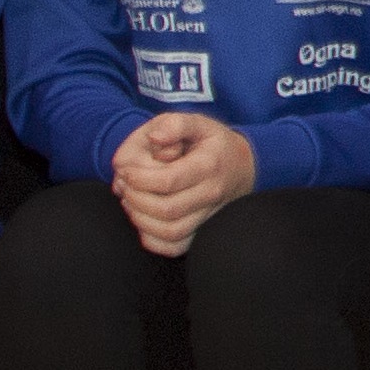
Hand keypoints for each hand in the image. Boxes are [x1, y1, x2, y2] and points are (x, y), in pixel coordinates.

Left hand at [106, 111, 257, 258]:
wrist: (244, 166)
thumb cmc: (213, 144)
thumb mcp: (197, 122)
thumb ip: (174, 124)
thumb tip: (155, 137)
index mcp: (208, 165)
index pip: (168, 181)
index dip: (139, 179)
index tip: (125, 171)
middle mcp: (212, 194)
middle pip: (166, 209)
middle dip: (136, 199)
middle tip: (125, 186)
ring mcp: (209, 215)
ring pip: (171, 232)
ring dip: (141, 220)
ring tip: (131, 202)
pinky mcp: (203, 231)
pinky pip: (176, 247)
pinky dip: (154, 241)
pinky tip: (144, 222)